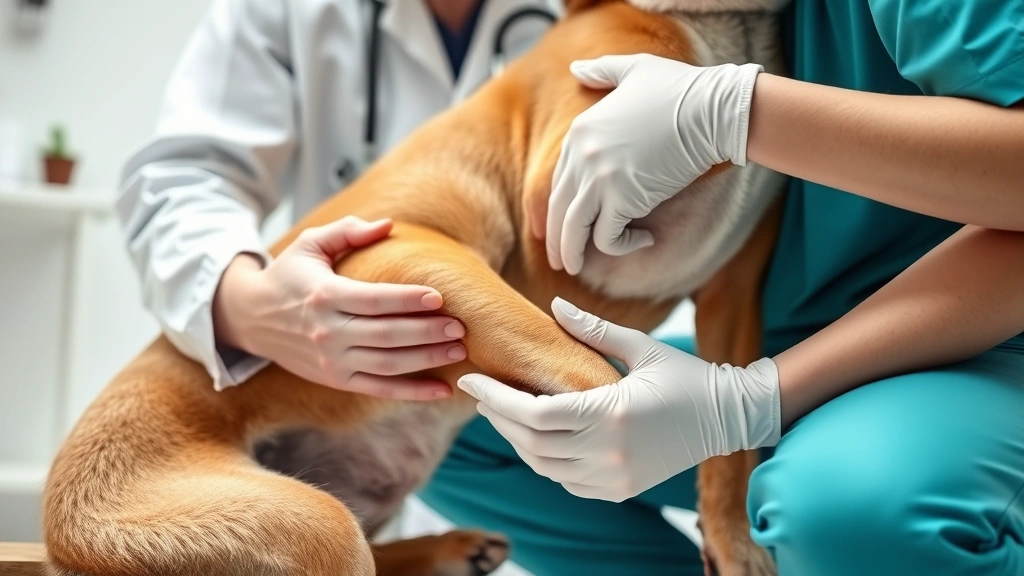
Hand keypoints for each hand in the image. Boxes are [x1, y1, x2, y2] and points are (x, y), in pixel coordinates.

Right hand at [213, 217, 465, 399]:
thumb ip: (347, 231)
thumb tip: (388, 225)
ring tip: (458, 351)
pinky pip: (380, 389)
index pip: (372, 300)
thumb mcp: (310, 244)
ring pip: (387, 365)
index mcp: (324, 295)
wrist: (250, 317)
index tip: (439, 297)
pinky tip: (442, 390)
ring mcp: (331, 361)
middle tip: (460, 327)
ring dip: (426, 360)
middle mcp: (327, 332)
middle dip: (426, 333)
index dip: (407, 300)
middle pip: (385, 336)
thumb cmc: (289, 275)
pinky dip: (413, 393)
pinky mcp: (336, 380)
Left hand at [458, 298, 779, 501]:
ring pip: (543, 466)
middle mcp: (609, 453)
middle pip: (530, 442)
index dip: (495, 399)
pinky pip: (566, 481)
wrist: (728, 418)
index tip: (471, 381)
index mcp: (611, 414)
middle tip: (481, 392)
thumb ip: (592, 329)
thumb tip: (554, 305)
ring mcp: (614, 477)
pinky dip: (544, 460)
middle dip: (498, 417)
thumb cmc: (686, 375)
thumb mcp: (641, 347)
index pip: (533, 413)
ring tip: (503, 411)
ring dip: (518, 440)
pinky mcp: (620, 490)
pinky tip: (537, 436)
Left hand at [543, 54, 762, 274]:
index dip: (555, 211)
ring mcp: (600, 178)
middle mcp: (582, 156)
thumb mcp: (635, 70)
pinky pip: (608, 238)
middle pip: (558, 210)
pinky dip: (622, 245)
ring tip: (580, 268)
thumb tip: (577, 68)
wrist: (712, 109)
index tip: (558, 229)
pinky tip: (642, 239)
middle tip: (562, 261)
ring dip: (574, 254)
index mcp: (579, 131)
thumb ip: (602, 71)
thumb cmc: (682, 90)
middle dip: (556, 241)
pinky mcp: (623, 199)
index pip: (556, 182)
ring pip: (573, 230)